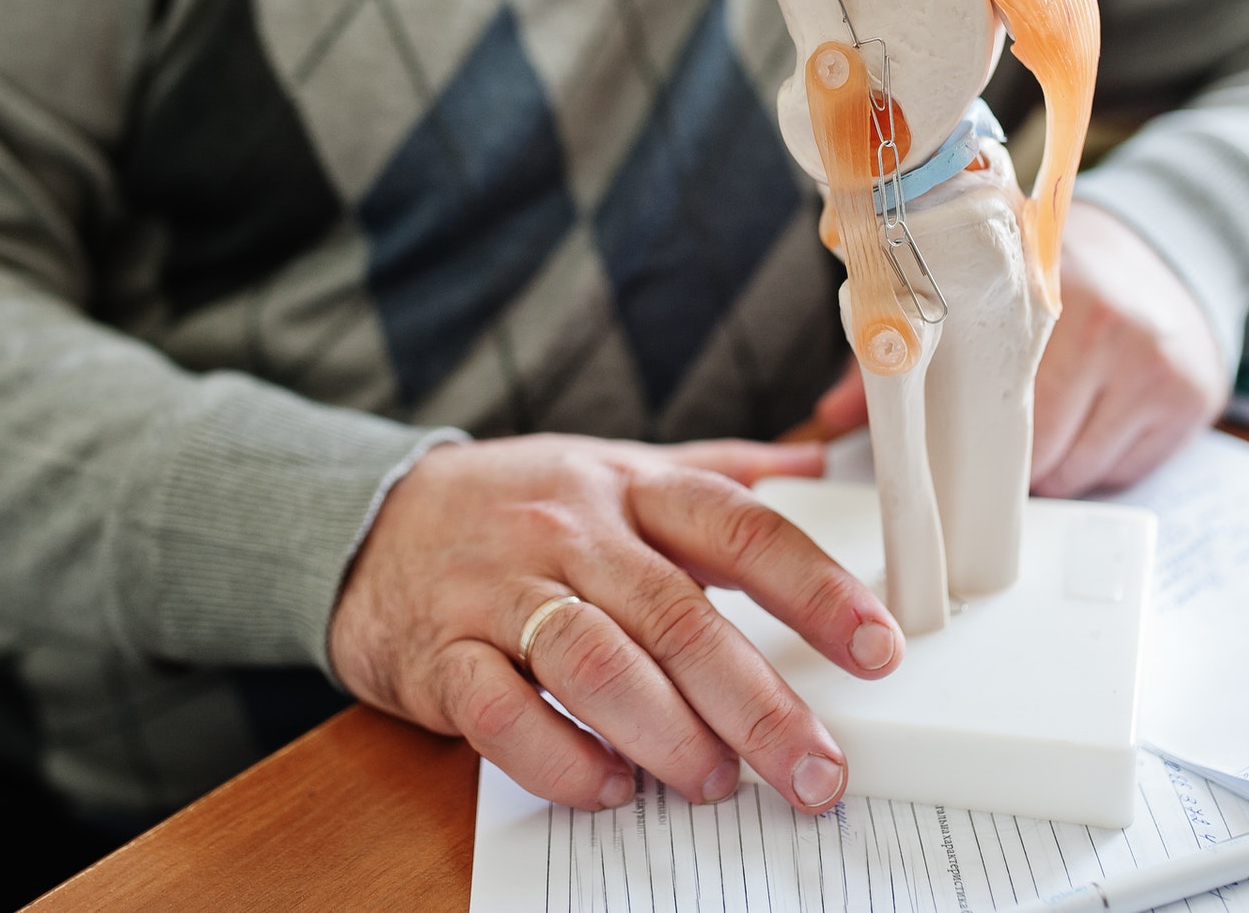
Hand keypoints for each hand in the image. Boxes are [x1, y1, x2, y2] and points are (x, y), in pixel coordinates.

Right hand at [328, 435, 903, 815]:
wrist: (368, 522)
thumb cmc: (517, 504)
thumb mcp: (616, 468)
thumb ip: (716, 469)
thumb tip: (817, 463)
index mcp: (628, 486)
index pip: (738, 528)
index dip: (816, 587)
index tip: (880, 647)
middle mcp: (570, 532)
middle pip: (678, 615)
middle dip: (758, 702)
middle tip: (816, 770)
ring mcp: (501, 591)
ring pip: (595, 662)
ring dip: (666, 734)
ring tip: (715, 782)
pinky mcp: (442, 655)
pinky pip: (502, 712)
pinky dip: (563, 758)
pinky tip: (610, 786)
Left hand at [809, 201, 1226, 494]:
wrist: (1179, 240)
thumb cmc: (1073, 267)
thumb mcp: (994, 279)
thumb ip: (912, 338)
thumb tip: (836, 409)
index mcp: (1042, 290)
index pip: (983, 392)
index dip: (954, 430)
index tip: (934, 453)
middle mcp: (1105, 327)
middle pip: (1029, 446)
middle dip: (1001, 455)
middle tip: (990, 434)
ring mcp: (1153, 366)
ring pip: (1071, 470)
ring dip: (1048, 466)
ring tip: (1048, 417)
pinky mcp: (1190, 400)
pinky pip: (1119, 471)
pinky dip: (1095, 462)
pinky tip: (1094, 419)